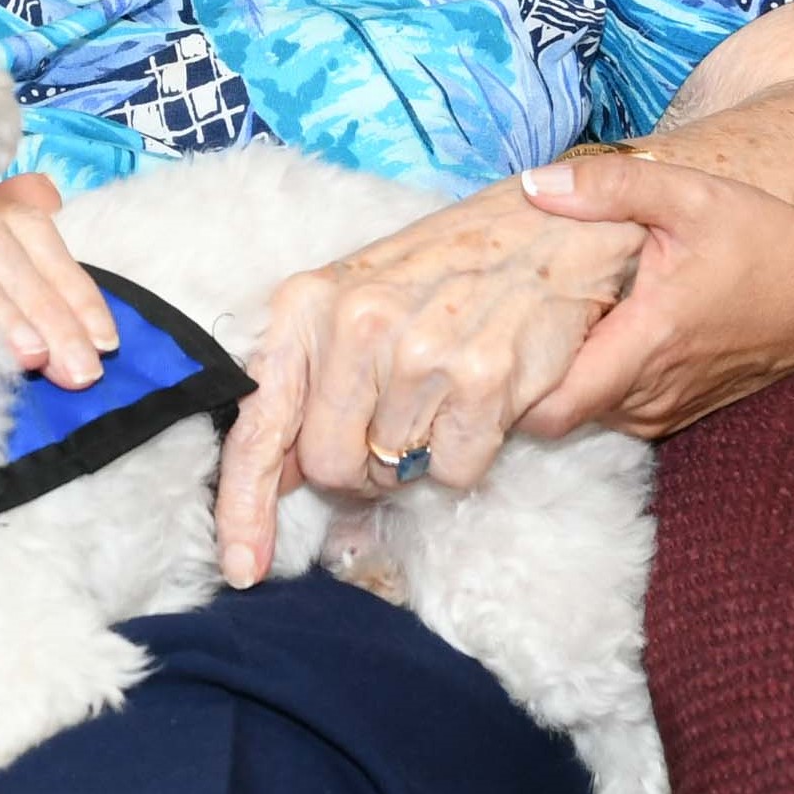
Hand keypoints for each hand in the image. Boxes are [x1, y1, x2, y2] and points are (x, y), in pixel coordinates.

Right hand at [0, 172, 119, 389]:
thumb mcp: (12, 245)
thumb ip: (44, 286)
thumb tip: (80, 347)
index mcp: (17, 212)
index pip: (59, 263)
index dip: (85, 304)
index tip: (107, 344)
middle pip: (28, 276)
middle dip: (58, 326)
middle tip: (82, 373)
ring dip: (13, 324)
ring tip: (37, 360)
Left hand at [212, 183, 644, 585]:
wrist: (549, 227)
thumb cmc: (445, 268)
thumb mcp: (356, 297)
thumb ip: (309, 377)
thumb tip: (276, 471)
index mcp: (309, 302)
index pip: (260, 423)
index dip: (245, 504)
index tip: (244, 566)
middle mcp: (357, 323)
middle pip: (331, 466)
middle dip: (361, 465)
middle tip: (398, 418)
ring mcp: (421, 352)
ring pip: (395, 473)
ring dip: (419, 453)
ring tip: (444, 389)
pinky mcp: (483, 380)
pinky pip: (454, 470)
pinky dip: (467, 452)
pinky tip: (481, 397)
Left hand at [510, 154, 793, 439]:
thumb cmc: (764, 239)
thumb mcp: (690, 195)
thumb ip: (611, 186)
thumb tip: (533, 184)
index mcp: (649, 343)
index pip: (552, 407)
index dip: (509, 386)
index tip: (487, 341)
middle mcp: (654, 392)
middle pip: (558, 413)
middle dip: (525, 379)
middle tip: (501, 323)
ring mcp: (668, 410)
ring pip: (587, 413)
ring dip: (562, 377)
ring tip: (543, 321)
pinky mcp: (680, 411)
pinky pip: (617, 409)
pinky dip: (596, 381)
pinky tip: (592, 331)